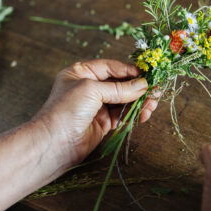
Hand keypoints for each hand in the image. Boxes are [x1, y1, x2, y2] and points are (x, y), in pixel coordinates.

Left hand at [35, 59, 157, 167]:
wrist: (54, 144)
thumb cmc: (66, 110)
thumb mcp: (92, 90)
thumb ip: (119, 88)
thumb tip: (144, 85)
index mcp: (83, 72)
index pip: (112, 67)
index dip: (131, 71)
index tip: (148, 75)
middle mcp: (91, 87)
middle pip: (121, 83)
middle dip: (139, 88)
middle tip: (155, 92)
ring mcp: (98, 105)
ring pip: (125, 99)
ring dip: (139, 102)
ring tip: (151, 106)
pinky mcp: (104, 121)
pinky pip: (124, 114)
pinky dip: (134, 114)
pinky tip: (143, 115)